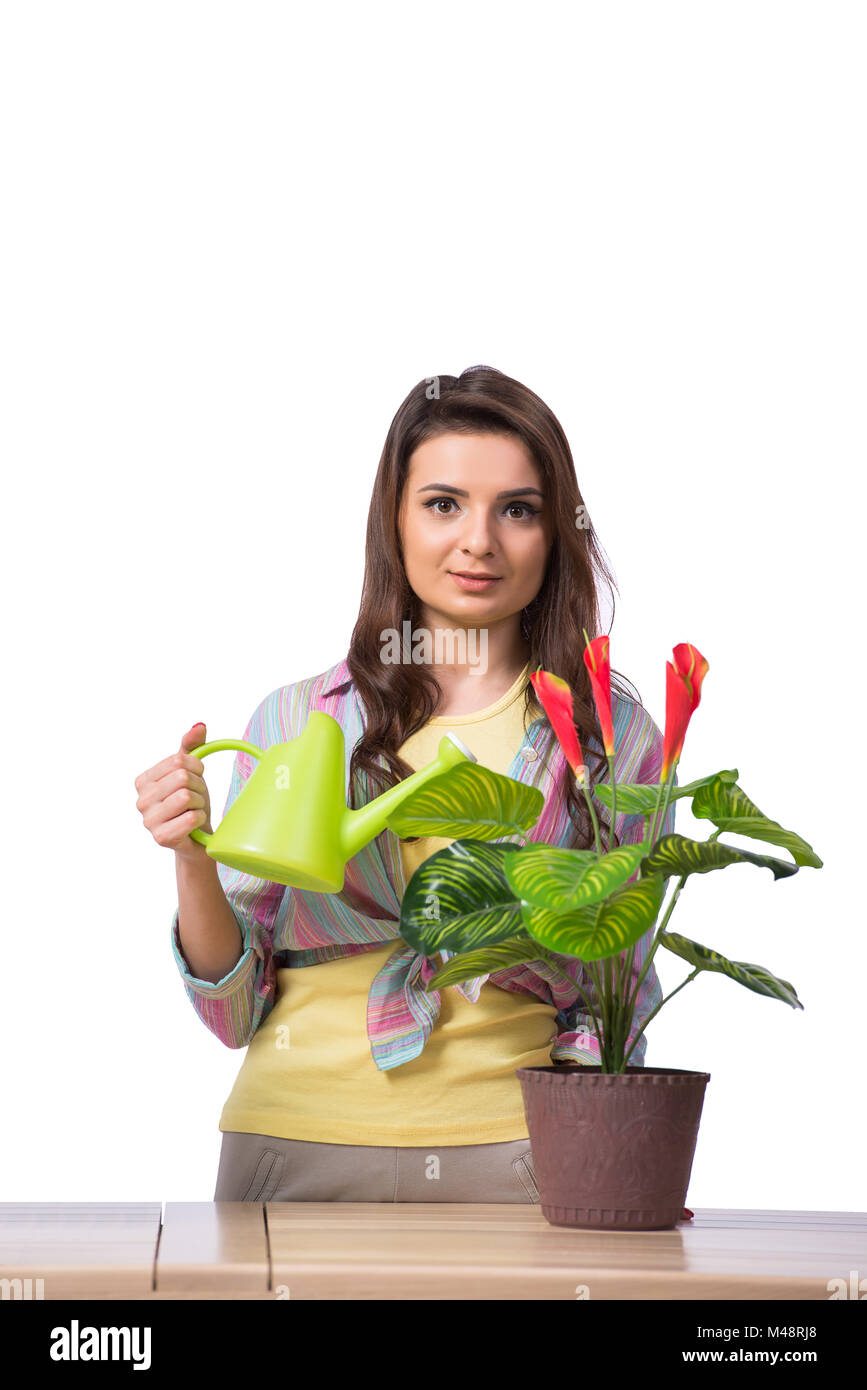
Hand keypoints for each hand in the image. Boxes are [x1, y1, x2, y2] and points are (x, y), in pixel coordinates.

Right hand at [135, 722, 213, 858]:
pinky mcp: (161, 838)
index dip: (196, 768)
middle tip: (196, 799)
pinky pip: (191, 818)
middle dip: (199, 787)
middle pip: (182, 778)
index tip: (195, 779)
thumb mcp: (192, 772)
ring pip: (186, 797)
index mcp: (143, 780)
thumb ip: (192, 746)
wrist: (197, 838)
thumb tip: (199, 726)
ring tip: (194, 810)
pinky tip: (193, 824)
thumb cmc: (192, 803)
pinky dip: (200, 819)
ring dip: (200, 803)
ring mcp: (148, 820)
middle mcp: (140, 800)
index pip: (178, 760)